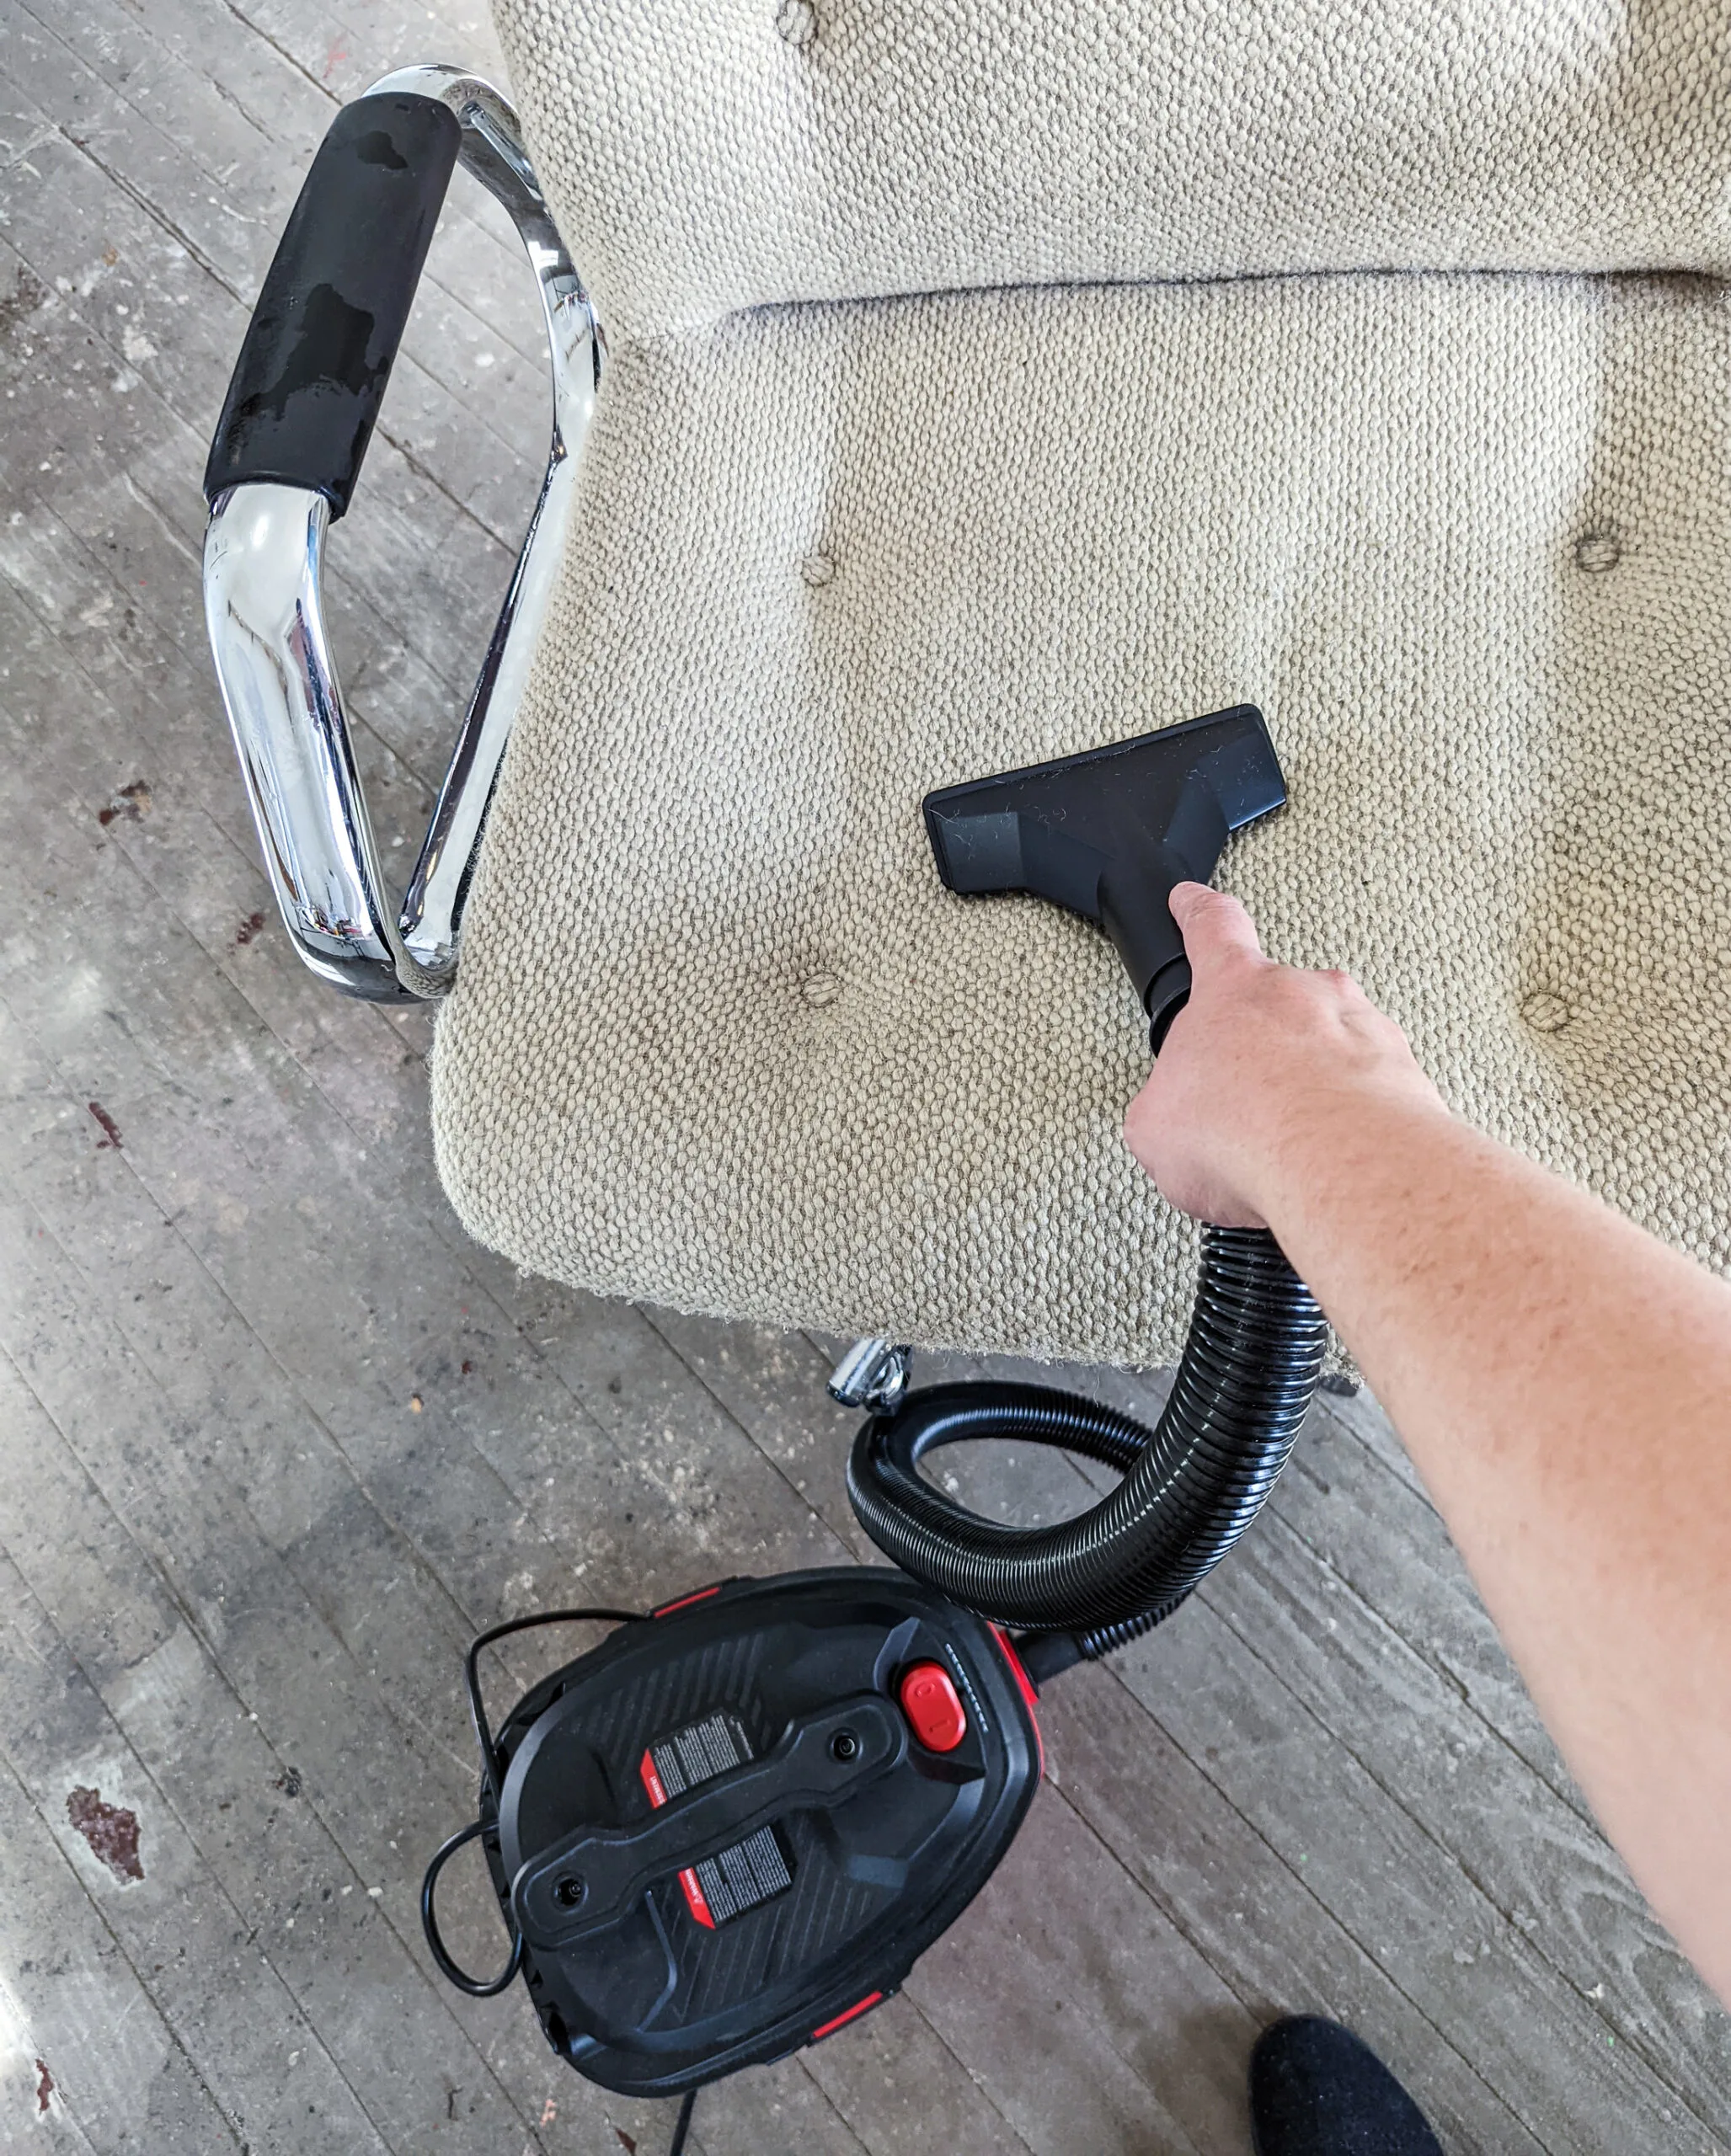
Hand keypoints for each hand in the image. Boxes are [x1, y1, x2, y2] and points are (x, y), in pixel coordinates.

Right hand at [1123, 884, 1445, 1227]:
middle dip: (1267, 1046)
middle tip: (1251, 1096)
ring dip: (1314, 1083)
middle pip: (1280, 1002)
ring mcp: (1363, 1029)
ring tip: (1293, 1139)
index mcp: (1235, 989)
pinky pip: (1372, 1088)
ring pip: (1333, 1046)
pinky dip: (1353, 1118)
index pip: (1213, 927)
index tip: (1193, 899)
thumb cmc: (1248, 1131)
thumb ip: (1164, 1108)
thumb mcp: (1156, 1125)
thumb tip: (1172, 1125)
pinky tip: (1332, 1156)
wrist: (1334, 1166)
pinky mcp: (1405, 1073)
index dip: (1198, 912)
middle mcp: (1306, 994)